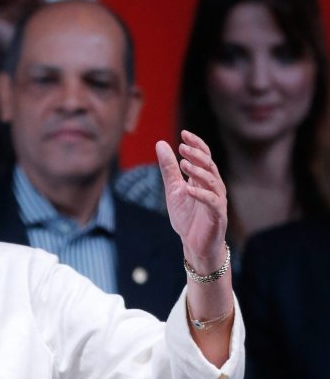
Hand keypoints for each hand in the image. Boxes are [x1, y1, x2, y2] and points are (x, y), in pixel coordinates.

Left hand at [156, 130, 227, 271]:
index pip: (204, 156)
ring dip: (198, 172)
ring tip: (184, 164)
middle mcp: (213, 187)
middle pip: (209, 166)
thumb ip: (169, 169)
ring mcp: (217, 201)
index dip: (196, 144)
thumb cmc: (187, 217)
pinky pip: (212, 202)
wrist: (194, 244)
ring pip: (212, 182)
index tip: (184, 134)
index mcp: (203, 179)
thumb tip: (161, 143)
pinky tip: (188, 189)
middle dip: (197, 155)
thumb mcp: (173, 189)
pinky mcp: (217, 215)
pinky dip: (201, 194)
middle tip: (182, 147)